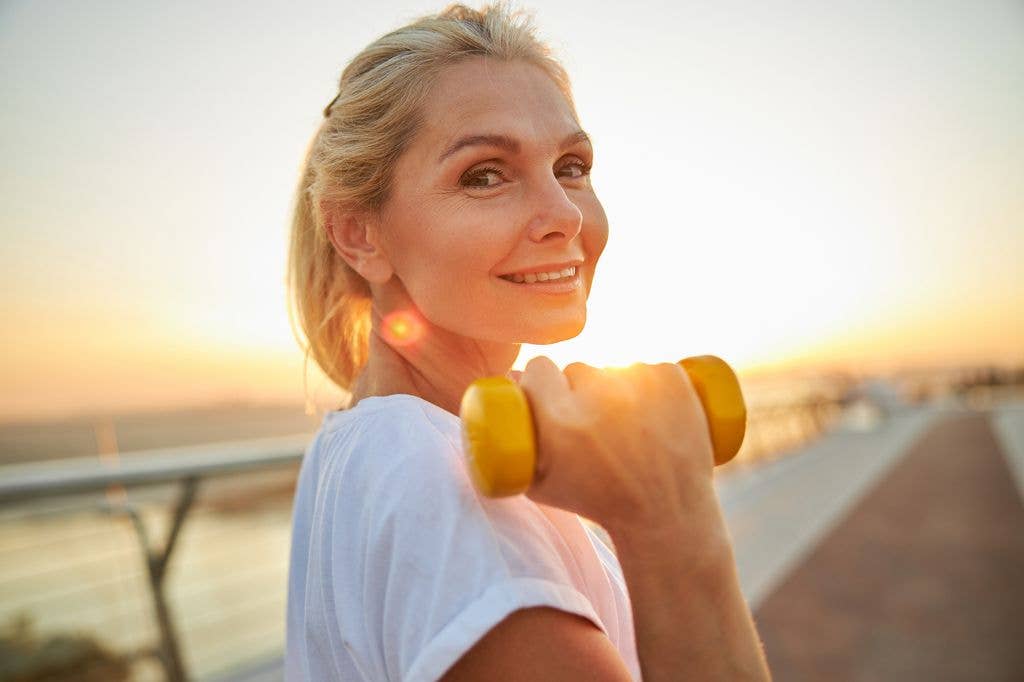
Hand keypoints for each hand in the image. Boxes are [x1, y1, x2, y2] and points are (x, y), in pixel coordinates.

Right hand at [517, 356, 719, 533]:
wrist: (666, 515)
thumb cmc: (597, 503)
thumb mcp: (539, 485)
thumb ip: (510, 445)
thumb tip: (502, 391)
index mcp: (560, 420)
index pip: (538, 369)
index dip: (543, 382)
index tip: (552, 397)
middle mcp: (598, 395)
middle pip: (578, 370)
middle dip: (581, 391)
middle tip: (595, 423)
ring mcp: (640, 383)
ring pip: (616, 368)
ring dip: (617, 388)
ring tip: (630, 427)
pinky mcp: (673, 378)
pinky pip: (652, 367)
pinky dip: (653, 385)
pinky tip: (656, 414)